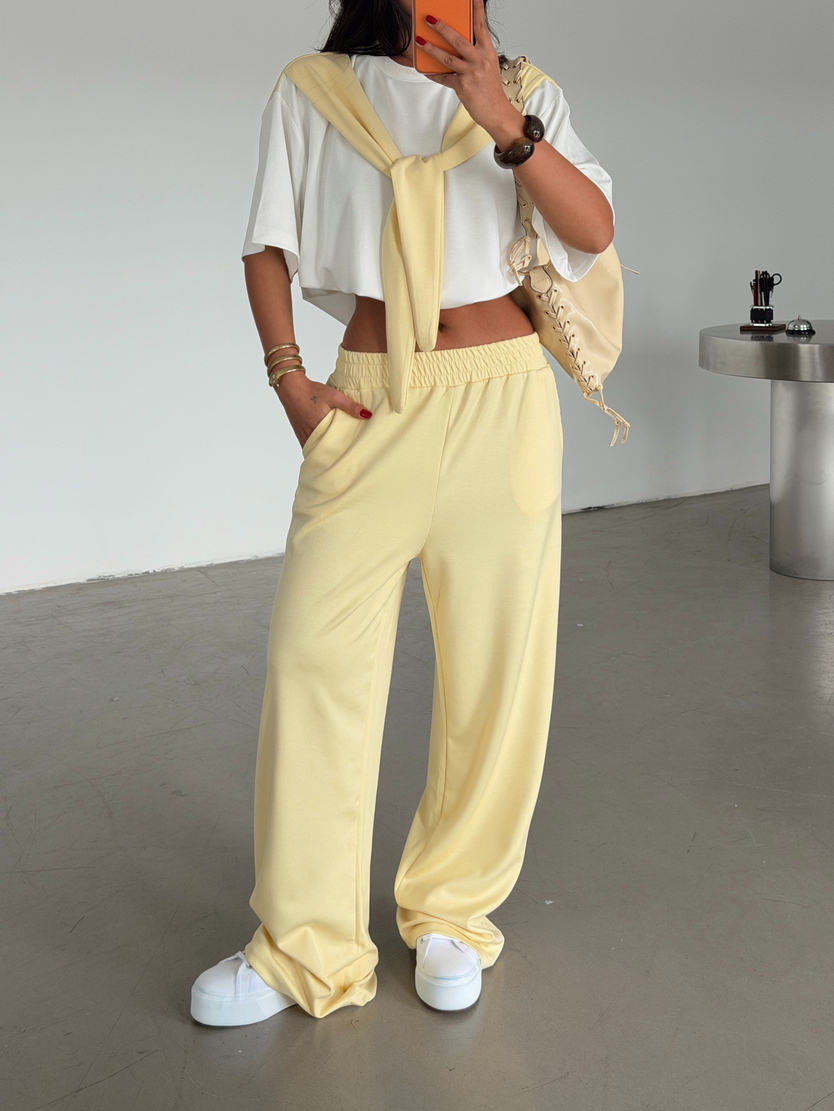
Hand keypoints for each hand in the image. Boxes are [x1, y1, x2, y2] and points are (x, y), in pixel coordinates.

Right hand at [275, 370, 371, 448]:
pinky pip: (310, 446)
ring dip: (326, 451)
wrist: (291, 388)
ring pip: (317, 450)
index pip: (334, 447)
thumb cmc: (312, 391)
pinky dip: (317, 448)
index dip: (343, 452)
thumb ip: (350, 406)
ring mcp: (304, 436)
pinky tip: (325, 447)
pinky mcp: (300, 434)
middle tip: (348, 455)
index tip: (352, 455)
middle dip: (336, 454)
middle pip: (326, 450)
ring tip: (338, 453)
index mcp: (321, 427)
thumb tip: (367, 415)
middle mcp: (311, 435)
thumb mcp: (334, 396)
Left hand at [415, 0, 519, 138]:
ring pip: (447, 58)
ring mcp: (471, 73)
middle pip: (458, 39)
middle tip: (430, 19)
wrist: (496, 111)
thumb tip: (457, 43)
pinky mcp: (462, 87)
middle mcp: (480, 60)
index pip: (480, 26)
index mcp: (487, 52)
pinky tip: (424, 69)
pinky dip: (433, 74)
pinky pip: (444, 78)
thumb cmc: (490, 89)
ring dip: (431, 49)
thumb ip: (475, 53)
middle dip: (442, 28)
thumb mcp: (488, 65)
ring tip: (419, 40)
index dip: (476, 10)